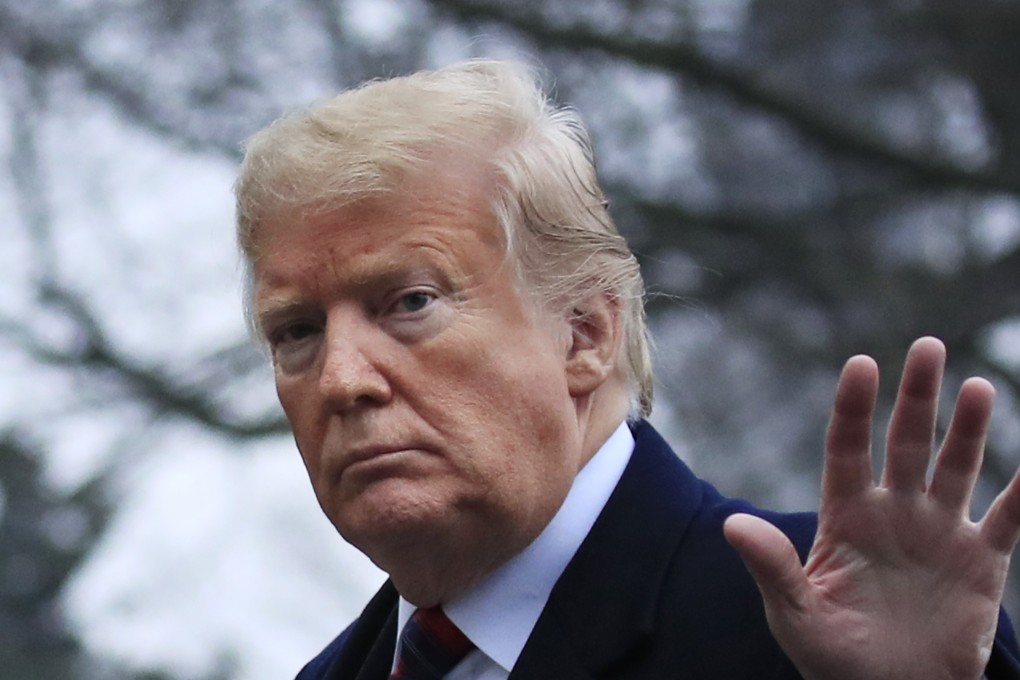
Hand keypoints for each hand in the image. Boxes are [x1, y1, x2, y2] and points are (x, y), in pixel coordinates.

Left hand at [724, 337, 1019, 679]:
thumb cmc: (830, 654)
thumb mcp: (794, 612)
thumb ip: (772, 567)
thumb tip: (732, 525)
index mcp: (845, 516)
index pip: (848, 449)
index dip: (854, 408)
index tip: (862, 364)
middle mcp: (893, 512)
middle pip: (905, 443)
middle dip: (916, 398)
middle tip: (927, 347)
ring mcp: (937, 533)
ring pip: (956, 468)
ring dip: (969, 429)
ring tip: (978, 387)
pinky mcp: (979, 562)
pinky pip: (1007, 519)